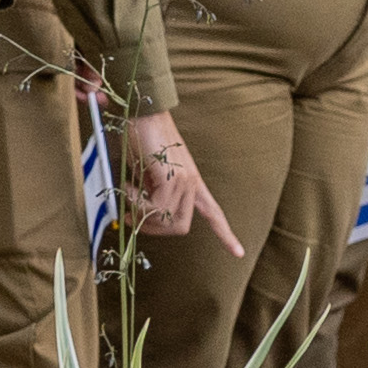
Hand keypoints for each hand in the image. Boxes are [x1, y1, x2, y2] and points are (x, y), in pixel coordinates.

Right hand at [117, 110, 218, 243]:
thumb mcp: (146, 174)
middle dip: (152, 229)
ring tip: (129, 191)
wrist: (142, 114)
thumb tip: (135, 218)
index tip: (238, 253)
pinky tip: (130, 185)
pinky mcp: (173, 177)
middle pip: (180, 227)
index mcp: (191, 182)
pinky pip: (155, 208)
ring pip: (167, 221)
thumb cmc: (141, 140)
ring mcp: (185, 180)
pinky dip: (136, 202)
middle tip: (131, 216)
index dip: (225, 235)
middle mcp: (191, 183)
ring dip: (141, 213)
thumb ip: (147, 195)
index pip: (213, 213)